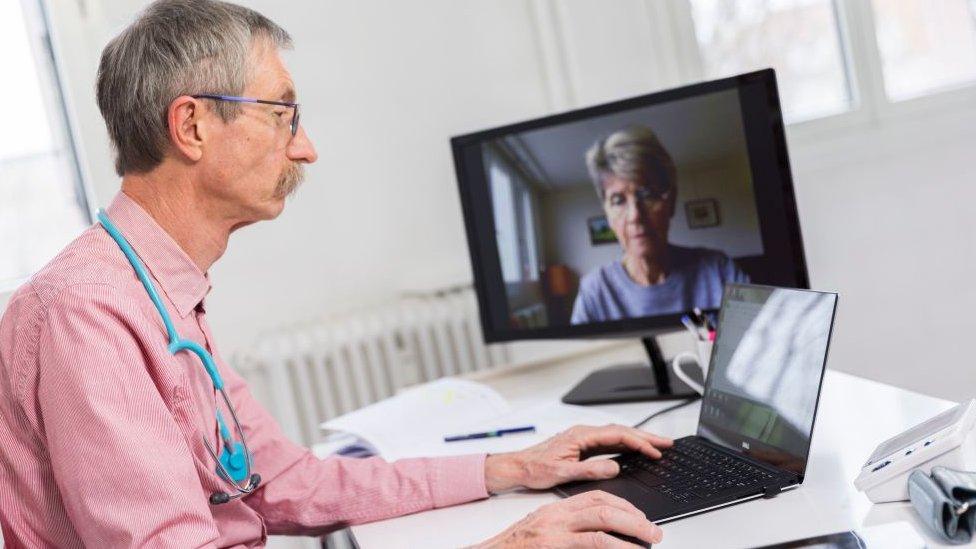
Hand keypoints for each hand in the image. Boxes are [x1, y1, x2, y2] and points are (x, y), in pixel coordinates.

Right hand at [475, 490, 663, 547]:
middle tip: (654, 532)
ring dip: (631, 533)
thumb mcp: (544, 531)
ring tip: (648, 542)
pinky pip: (592, 546)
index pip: (595, 497)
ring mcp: (554, 534)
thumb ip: (570, 529)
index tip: (640, 516)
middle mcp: (556, 518)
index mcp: (556, 510)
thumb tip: (603, 535)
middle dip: (634, 519)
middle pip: (603, 509)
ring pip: (601, 527)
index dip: (623, 505)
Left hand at [484, 424, 671, 491]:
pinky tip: (634, 451)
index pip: (617, 435)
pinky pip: (609, 442)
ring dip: (638, 440)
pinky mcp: (582, 445)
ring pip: (617, 436)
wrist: (518, 466)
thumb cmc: (534, 468)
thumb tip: (614, 467)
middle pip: (621, 431)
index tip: (655, 451)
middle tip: (667, 443)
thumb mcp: (562, 473)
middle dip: (646, 436)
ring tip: (657, 446)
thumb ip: (589, 469)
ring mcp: (583, 438)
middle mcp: (583, 433)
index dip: (639, 442)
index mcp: (580, 435)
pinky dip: (626, 445)